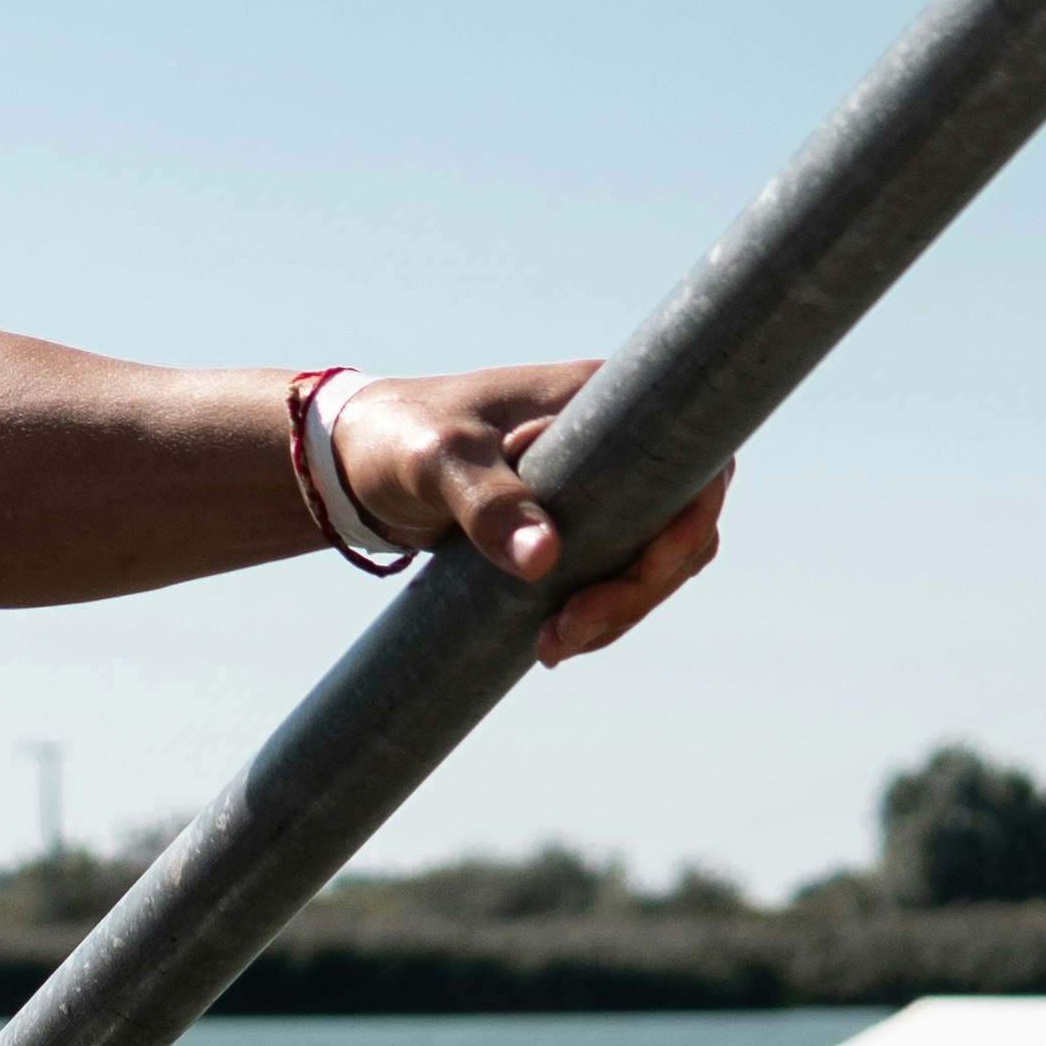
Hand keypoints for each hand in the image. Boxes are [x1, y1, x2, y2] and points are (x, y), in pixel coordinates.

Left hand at [328, 360, 733, 665]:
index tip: (639, 575)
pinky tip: (553, 641)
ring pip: (650, 560)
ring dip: (617, 610)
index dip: (686, 527)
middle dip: (638, 589)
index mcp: (605, 399)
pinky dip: (596, 612)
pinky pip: (613, 575)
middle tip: (569, 631)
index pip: (691, 466)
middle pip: (679, 526)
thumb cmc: (399, 435)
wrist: (354, 461)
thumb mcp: (438, 459)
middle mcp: (619, 440)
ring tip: (552, 646)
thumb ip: (486, 502)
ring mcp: (602, 486)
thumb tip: (544, 562)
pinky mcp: (576, 526)